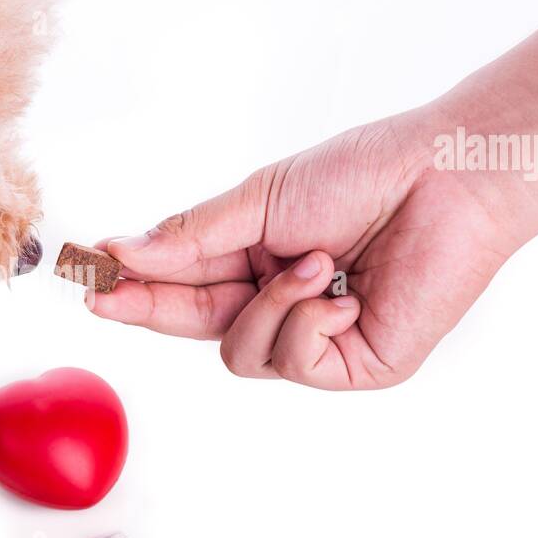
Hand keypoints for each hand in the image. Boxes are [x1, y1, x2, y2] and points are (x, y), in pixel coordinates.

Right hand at [89, 112, 519, 388]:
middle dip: (156, 308)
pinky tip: (341, 294)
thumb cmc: (364, 174)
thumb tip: (125, 253)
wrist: (448, 178)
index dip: (135, 291)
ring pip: (242, 354)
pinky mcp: (357, 363)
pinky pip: (296, 362)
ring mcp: (318, 339)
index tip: (90, 283)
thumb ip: (192, 235)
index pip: (182, 290)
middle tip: (112, 292)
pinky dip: (310, 323)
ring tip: (317, 263)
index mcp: (256, 263)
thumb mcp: (262, 200)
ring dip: (269, 307)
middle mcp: (282, 305)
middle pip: (199, 328)